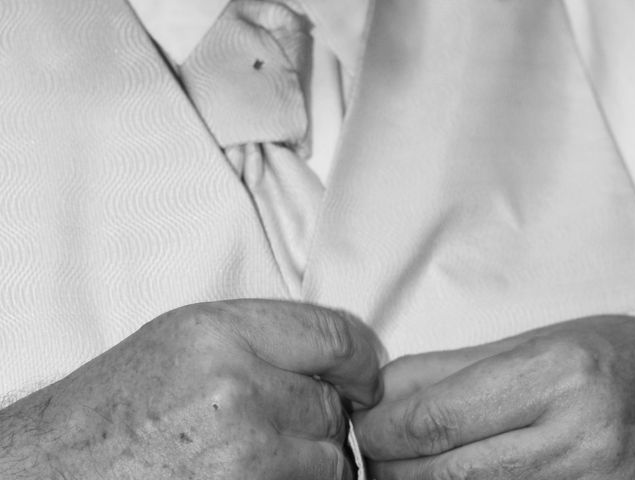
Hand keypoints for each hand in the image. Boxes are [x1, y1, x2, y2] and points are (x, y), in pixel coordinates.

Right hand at [0, 300, 381, 478]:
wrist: (55, 471)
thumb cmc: (112, 410)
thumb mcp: (184, 342)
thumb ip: (262, 340)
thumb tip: (331, 358)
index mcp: (219, 335)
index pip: (334, 335)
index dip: (361, 358)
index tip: (364, 375)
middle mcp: (235, 390)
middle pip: (332, 405)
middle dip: (320, 417)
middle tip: (284, 422)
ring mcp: (243, 457)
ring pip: (328, 461)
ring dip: (310, 463)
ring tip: (257, 457)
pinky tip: (253, 476)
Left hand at [354, 315, 634, 478]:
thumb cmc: (601, 360)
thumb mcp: (524, 345)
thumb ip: (444, 371)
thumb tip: (380, 395)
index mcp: (555, 377)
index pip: (437, 419)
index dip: (384, 430)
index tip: (363, 427)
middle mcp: (578, 440)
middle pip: (446, 474)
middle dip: (392, 467)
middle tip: (376, 453)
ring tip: (406, 467)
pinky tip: (449, 478)